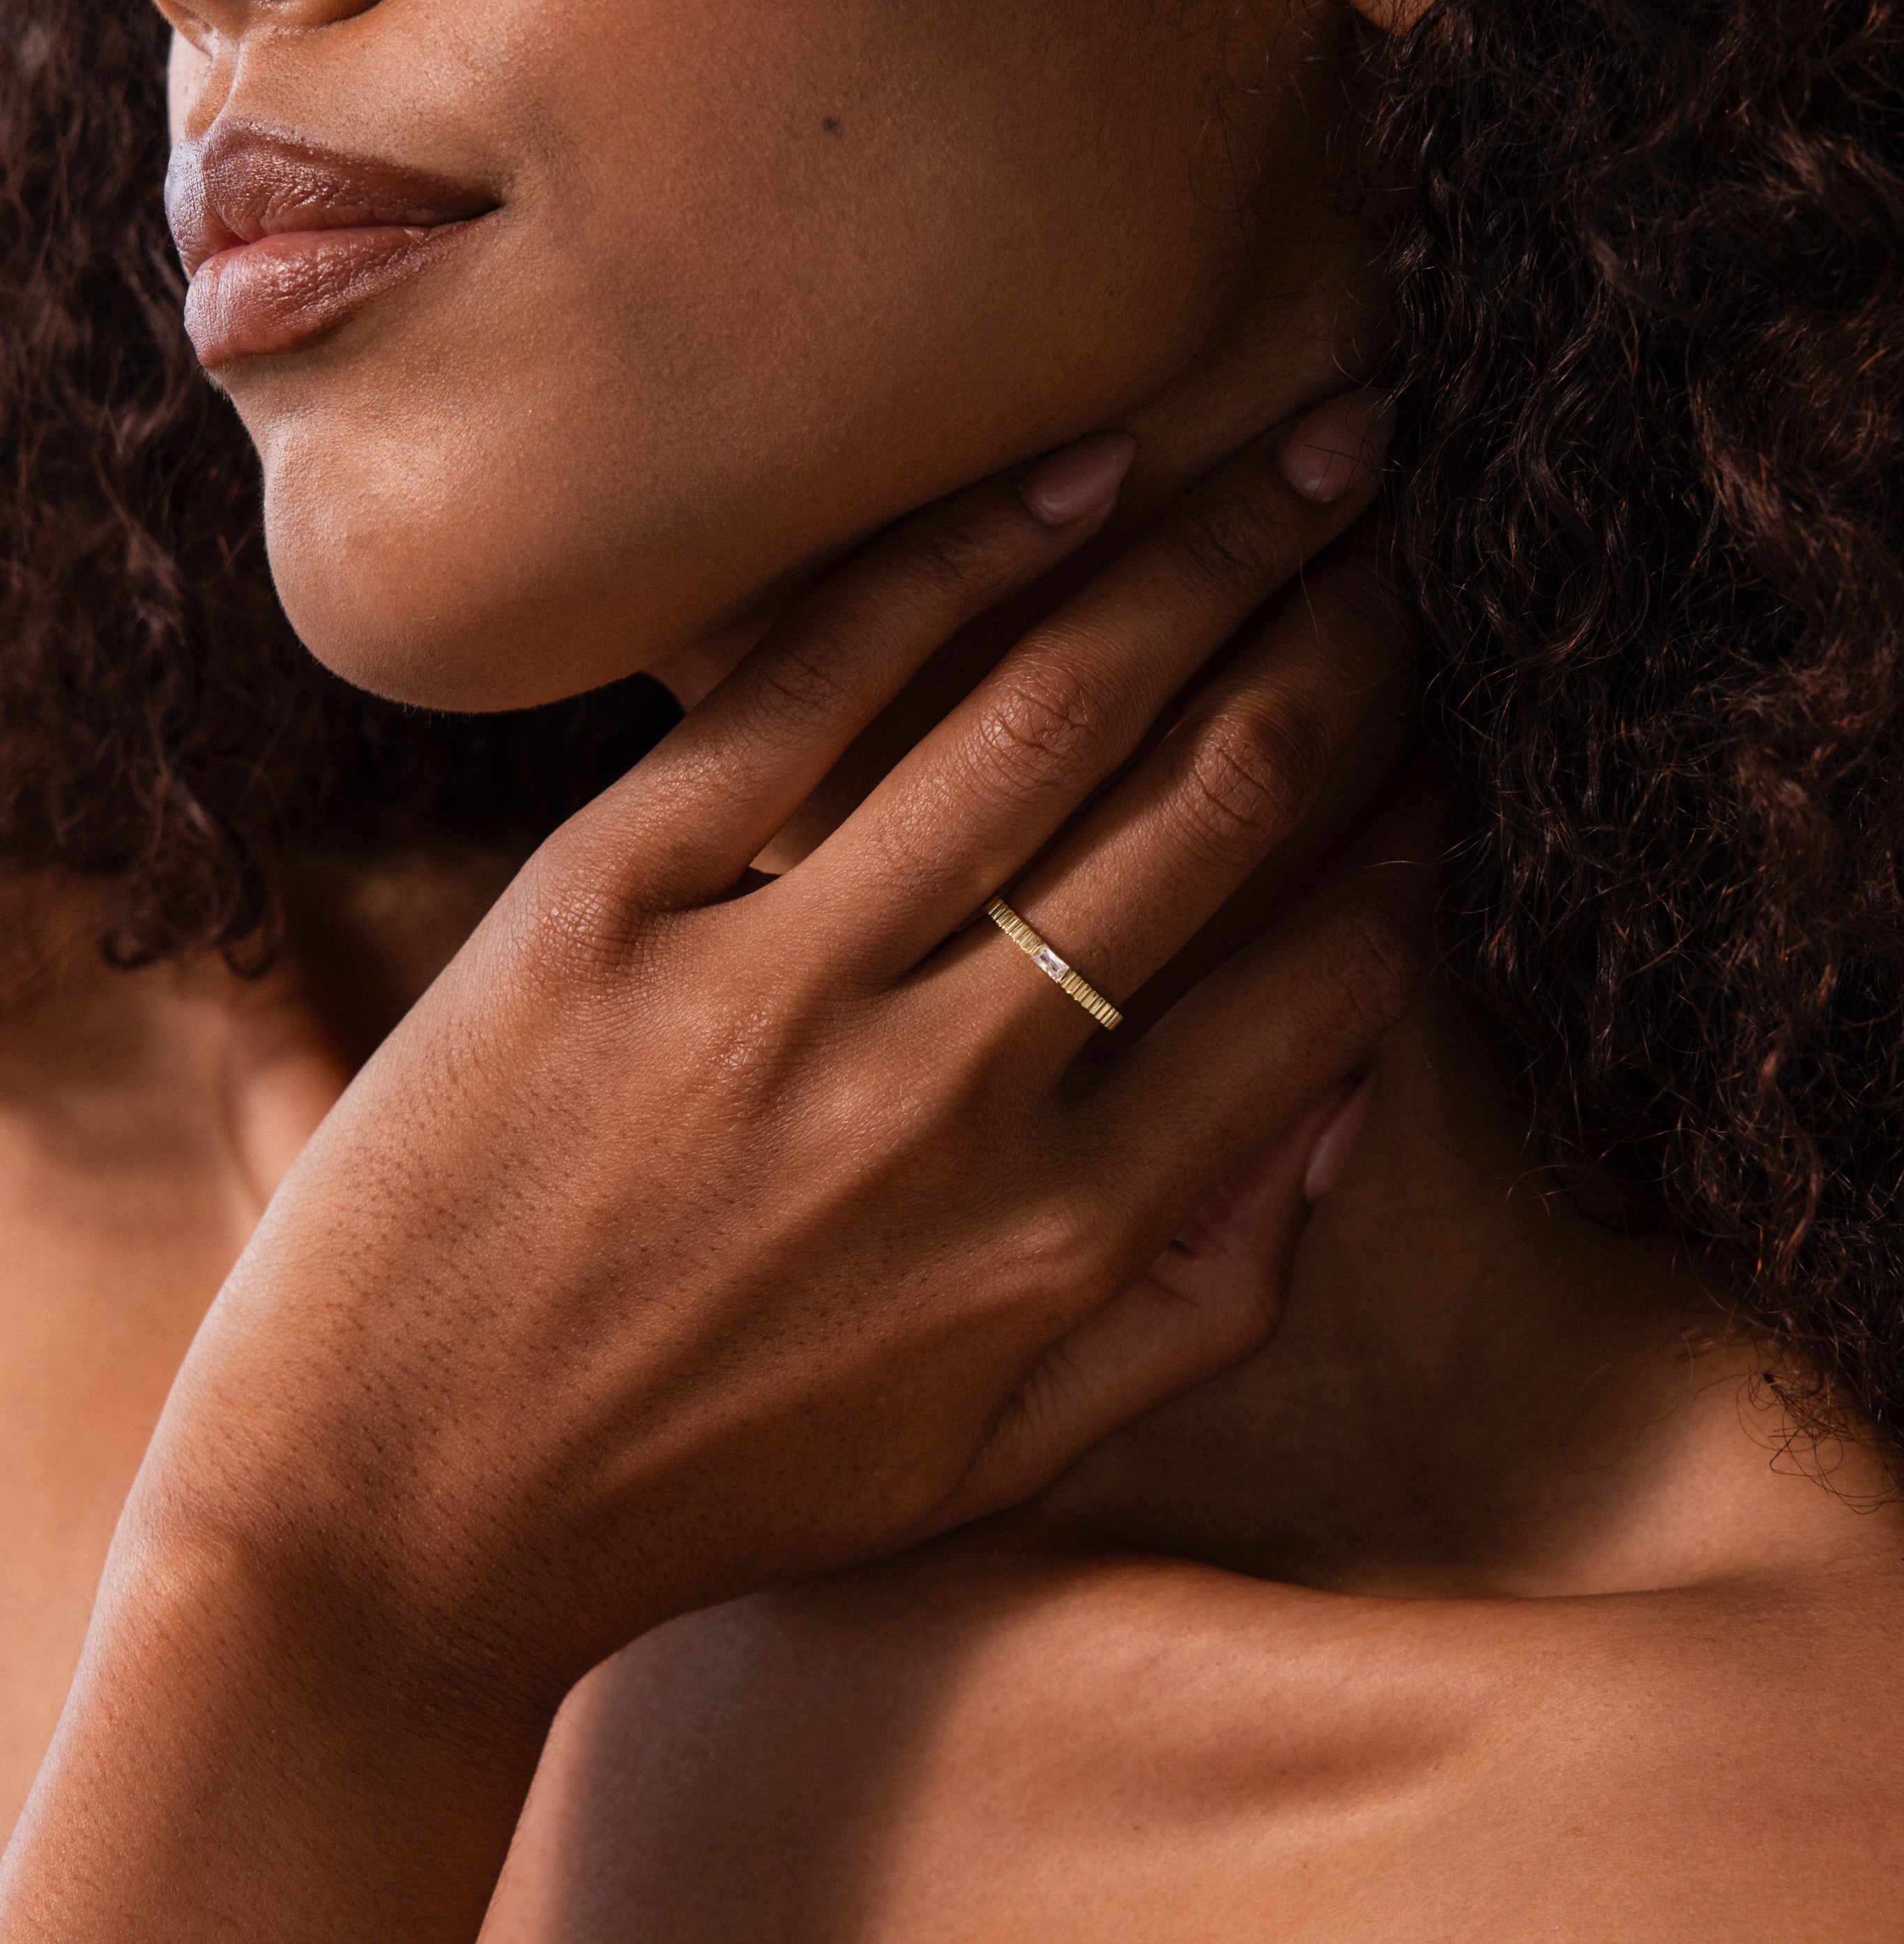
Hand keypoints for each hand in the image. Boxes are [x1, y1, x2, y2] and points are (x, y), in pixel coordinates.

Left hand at [4, 394, 1427, 1938]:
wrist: (385, 1517)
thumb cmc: (708, 1489)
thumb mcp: (995, 1462)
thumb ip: (1203, 1305)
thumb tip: (1351, 1107)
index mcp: (1062, 1237)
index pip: (1322, 984)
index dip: (1414, 837)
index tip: (1452, 737)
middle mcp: (949, 1092)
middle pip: (1213, 801)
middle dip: (1346, 638)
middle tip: (1408, 524)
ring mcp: (774, 982)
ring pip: (1048, 712)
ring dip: (1203, 559)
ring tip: (1304, 453)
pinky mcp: (604, 899)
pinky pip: (813, 684)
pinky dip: (962, 560)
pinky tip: (1079, 473)